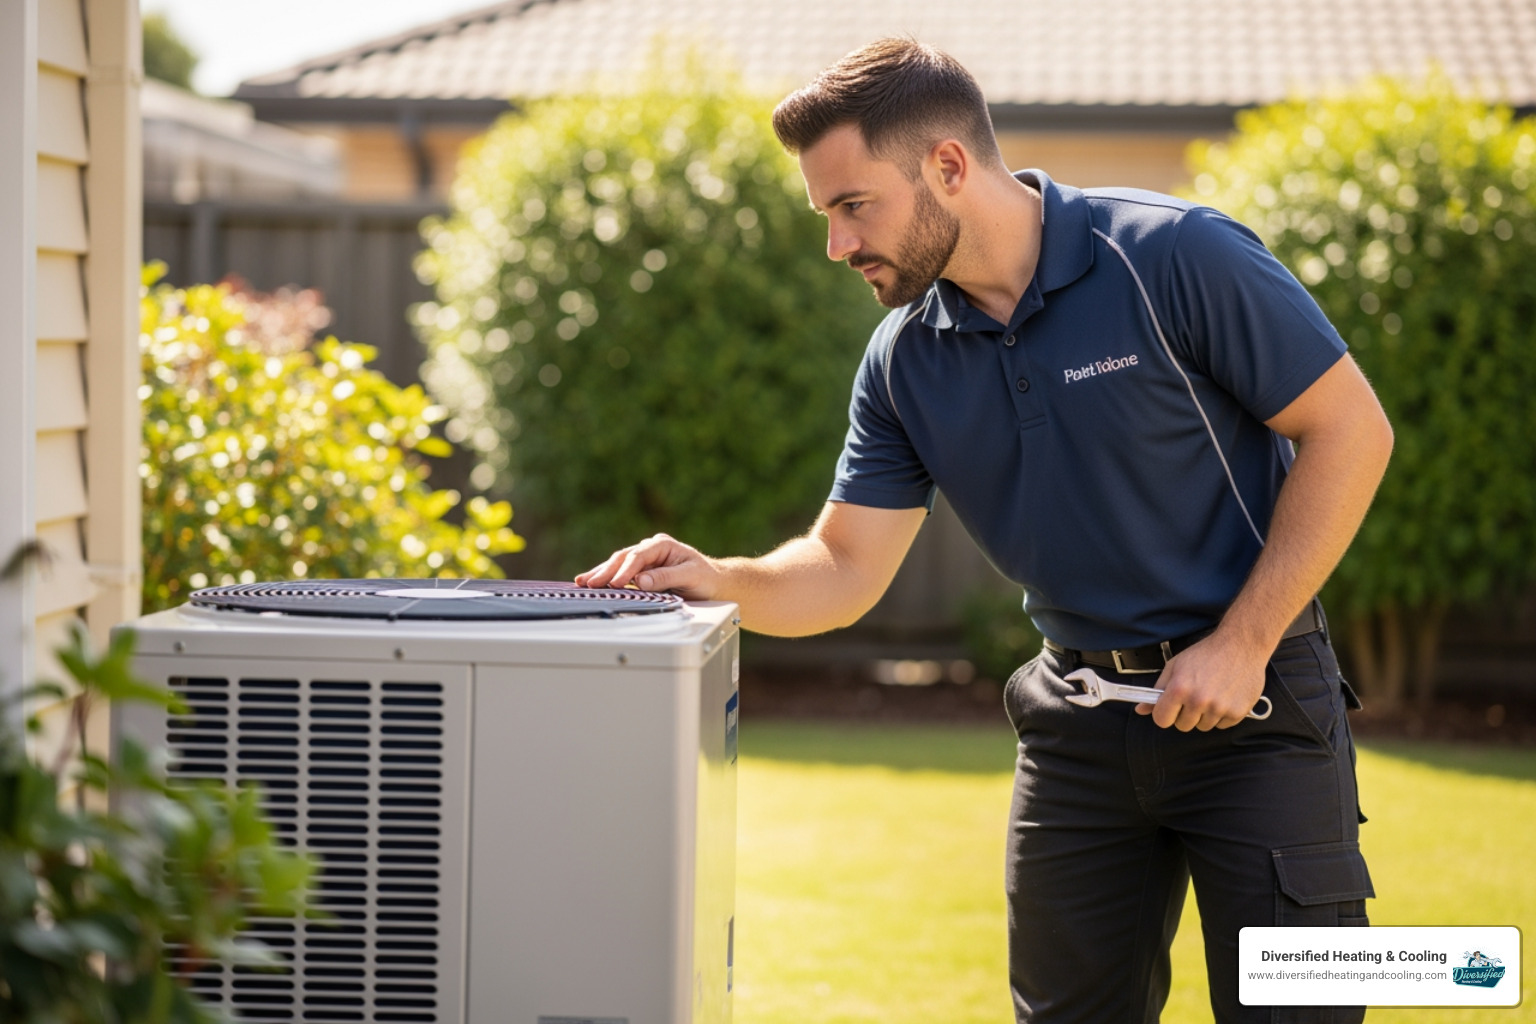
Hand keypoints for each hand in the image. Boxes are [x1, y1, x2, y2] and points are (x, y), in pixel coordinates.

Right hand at [574, 533, 720, 599]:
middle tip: (590, 583)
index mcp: (662, 544)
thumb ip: (665, 577)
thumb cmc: (706, 578)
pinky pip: (621, 573)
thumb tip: (641, 580)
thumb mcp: (690, 576)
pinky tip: (592, 582)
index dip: (626, 570)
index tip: (615, 582)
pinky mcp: (641, 571)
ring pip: (618, 564)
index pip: (639, 556)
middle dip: (606, 571)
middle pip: (623, 558)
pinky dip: (606, 578)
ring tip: (583, 581)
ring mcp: (645, 559)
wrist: (715, 584)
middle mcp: (651, 549)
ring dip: (601, 573)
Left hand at [1135, 632, 1269, 730]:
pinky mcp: (1237, 712)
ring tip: (1211, 693)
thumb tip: (1141, 709)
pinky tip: (1225, 696)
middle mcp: (1199, 701)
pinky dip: (1222, 715)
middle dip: (1185, 714)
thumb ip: (1157, 690)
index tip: (1169, 708)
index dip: (1164, 714)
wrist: (1241, 645)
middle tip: (1194, 696)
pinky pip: (1222, 725)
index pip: (1162, 720)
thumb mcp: (1175, 666)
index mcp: (1179, 689)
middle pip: (1183, 726)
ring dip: (1205, 715)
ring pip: (1203, 726)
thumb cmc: (1207, 654)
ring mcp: (1219, 708)